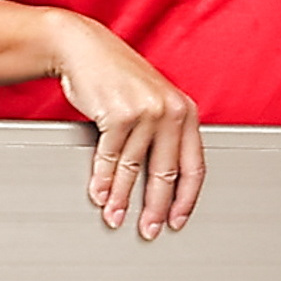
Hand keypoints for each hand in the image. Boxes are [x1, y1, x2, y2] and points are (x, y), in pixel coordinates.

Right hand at [43, 14, 202, 238]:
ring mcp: (145, 113)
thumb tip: (162, 184)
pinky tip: (99, 194)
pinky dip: (102, 179)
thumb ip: (163, 135)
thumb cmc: (119, 78)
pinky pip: (110, 157)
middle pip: (166, 174)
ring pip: (134, 169)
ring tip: (115, 218)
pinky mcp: (118, 114)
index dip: (186, 199)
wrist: (86, 49)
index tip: (177, 220)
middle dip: (156, 208)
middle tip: (148, 230)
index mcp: (186, 112)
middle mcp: (171, 112)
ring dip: (121, 198)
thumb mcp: (152, 102)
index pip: (194, 166)